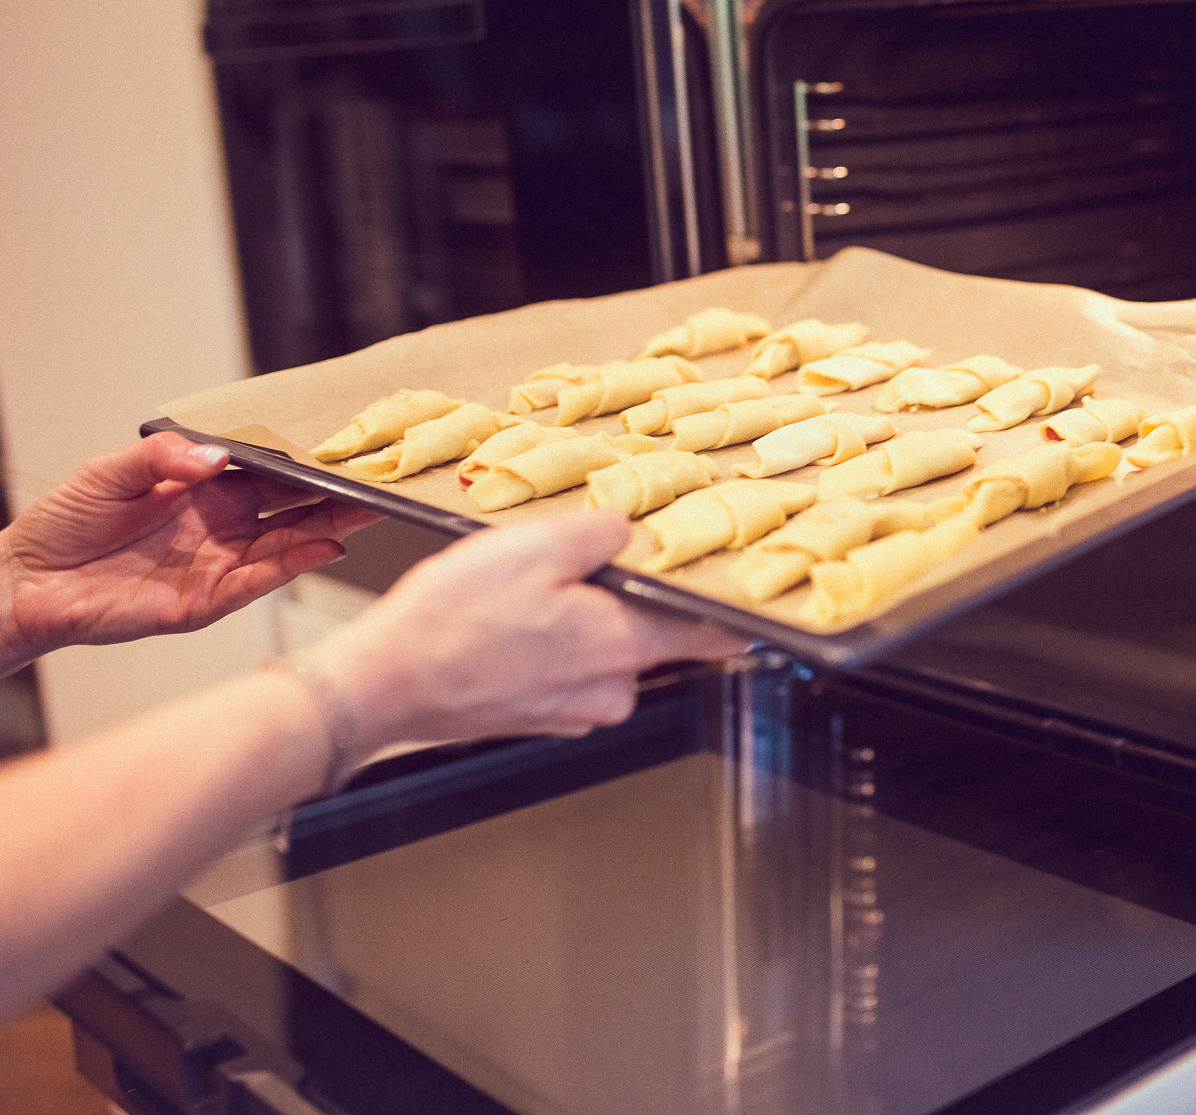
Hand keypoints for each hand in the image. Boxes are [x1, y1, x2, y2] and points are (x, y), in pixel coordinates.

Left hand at [0, 434, 378, 669]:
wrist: (27, 582)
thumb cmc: (63, 524)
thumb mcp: (108, 472)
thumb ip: (162, 458)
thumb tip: (217, 455)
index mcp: (204, 491)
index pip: (269, 473)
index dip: (305, 462)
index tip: (342, 447)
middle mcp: (222, 527)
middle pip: (293, 508)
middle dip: (336, 495)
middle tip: (378, 480)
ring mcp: (219, 564)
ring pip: (289, 543)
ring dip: (329, 528)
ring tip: (366, 510)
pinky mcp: (206, 600)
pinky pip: (259, 581)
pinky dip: (295, 564)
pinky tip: (326, 547)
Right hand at [298, 509, 750, 754]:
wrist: (380, 685)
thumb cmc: (453, 618)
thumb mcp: (535, 545)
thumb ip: (601, 535)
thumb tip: (629, 534)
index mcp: (623, 646)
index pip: (709, 633)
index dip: (733, 611)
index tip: (760, 602)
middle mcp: (609, 689)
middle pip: (646, 633)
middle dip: (623, 597)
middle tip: (575, 563)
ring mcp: (571, 710)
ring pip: (600, 650)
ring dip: (577, 619)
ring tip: (520, 591)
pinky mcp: (535, 715)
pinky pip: (561, 670)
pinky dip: (544, 645)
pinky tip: (502, 622)